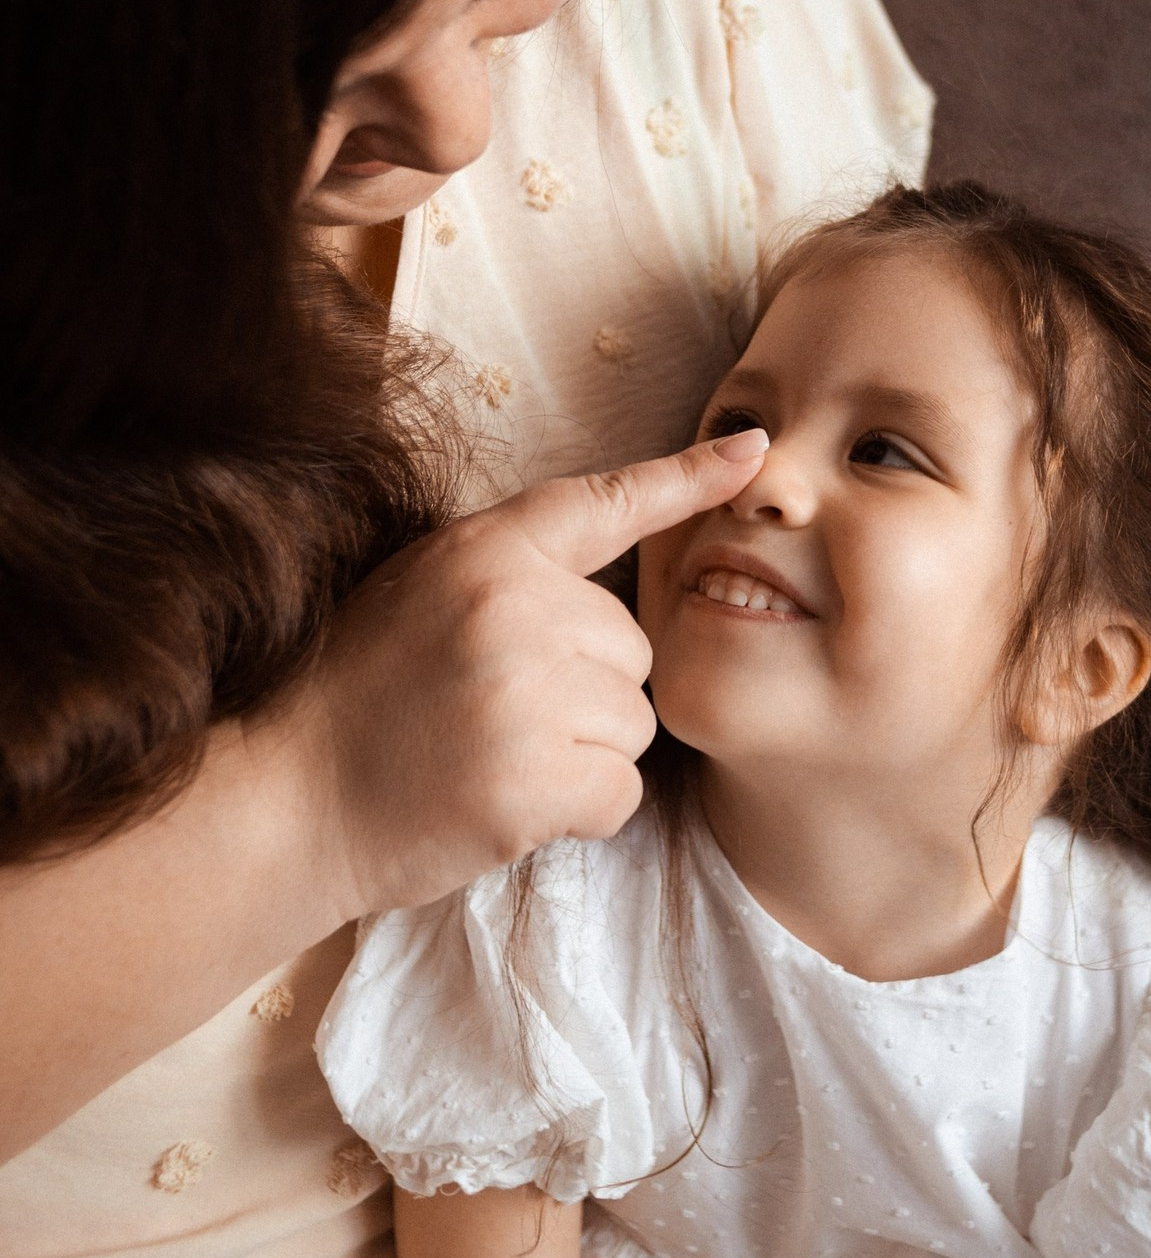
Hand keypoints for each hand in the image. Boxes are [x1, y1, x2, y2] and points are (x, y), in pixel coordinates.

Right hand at [302, 431, 767, 915]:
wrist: (285, 797)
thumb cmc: (355, 695)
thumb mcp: (422, 593)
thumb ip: (512, 578)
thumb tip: (608, 604)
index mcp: (486, 552)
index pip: (605, 503)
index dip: (685, 478)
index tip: (757, 451)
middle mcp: (516, 608)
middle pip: (635, 649)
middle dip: (590, 690)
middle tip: (501, 713)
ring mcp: (527, 693)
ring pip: (636, 722)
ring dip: (585, 752)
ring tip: (497, 756)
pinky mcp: (536, 780)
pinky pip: (622, 791)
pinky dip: (581, 808)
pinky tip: (512, 803)